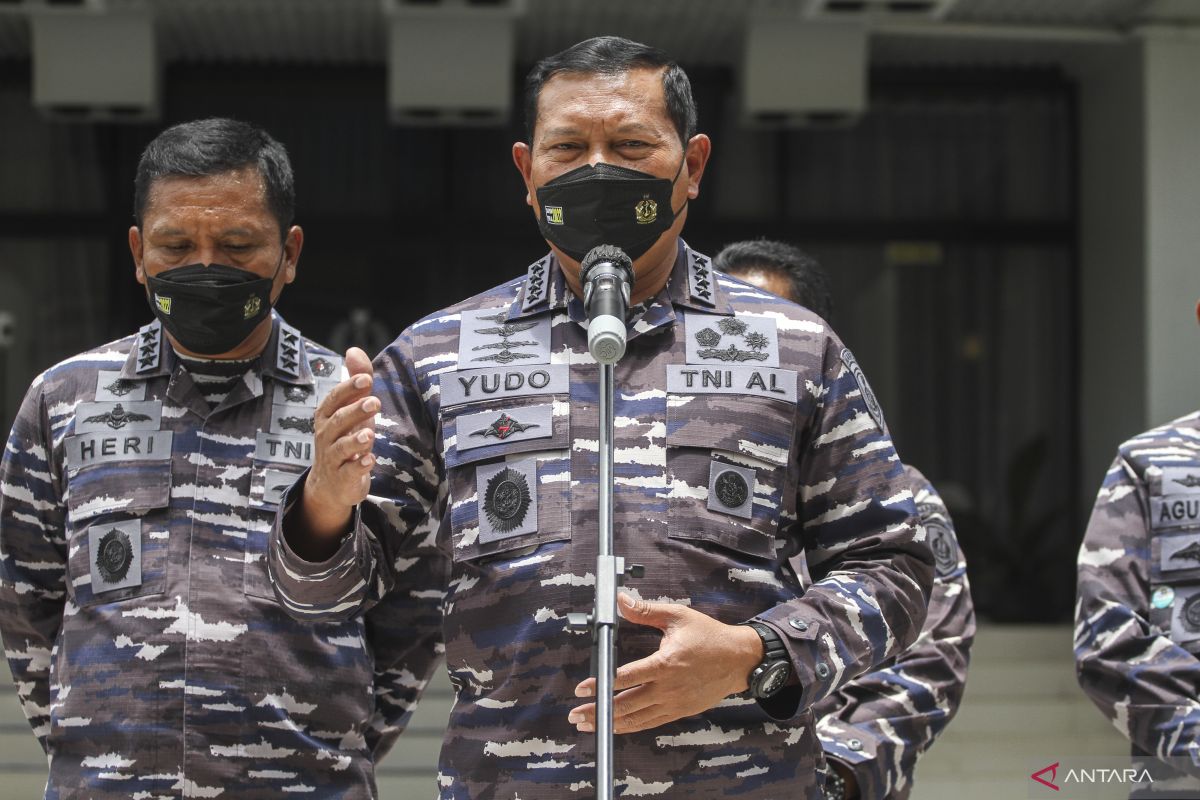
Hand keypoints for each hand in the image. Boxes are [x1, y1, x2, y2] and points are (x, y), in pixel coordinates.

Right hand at [295, 347, 377, 550]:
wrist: (331, 484)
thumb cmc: (344, 437)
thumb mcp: (352, 409)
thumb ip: (356, 381)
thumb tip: (353, 349)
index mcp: (327, 416)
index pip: (334, 399)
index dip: (348, 389)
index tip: (365, 379)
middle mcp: (326, 436)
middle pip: (337, 421)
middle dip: (355, 411)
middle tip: (375, 402)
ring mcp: (333, 458)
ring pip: (342, 448)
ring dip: (355, 440)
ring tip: (370, 433)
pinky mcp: (343, 479)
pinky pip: (349, 472)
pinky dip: (359, 467)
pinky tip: (370, 460)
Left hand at [567, 593, 763, 733]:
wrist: (738, 660)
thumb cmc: (709, 637)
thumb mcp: (678, 617)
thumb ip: (647, 611)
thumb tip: (620, 600)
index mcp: (665, 664)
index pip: (626, 678)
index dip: (601, 684)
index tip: (582, 689)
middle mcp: (668, 688)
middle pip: (626, 705)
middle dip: (598, 711)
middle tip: (575, 714)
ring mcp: (674, 704)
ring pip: (636, 719)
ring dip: (610, 723)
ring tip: (587, 725)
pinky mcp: (680, 712)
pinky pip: (650, 723)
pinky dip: (631, 727)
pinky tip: (615, 727)